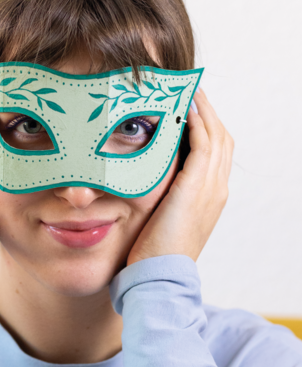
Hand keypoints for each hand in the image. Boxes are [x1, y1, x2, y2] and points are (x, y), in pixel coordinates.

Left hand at [126, 88, 233, 266]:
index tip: (190, 107)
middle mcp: (217, 189)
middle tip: (192, 90)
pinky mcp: (197, 188)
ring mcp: (211, 188)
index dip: (206, 126)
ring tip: (189, 90)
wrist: (159, 276)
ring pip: (216, 136)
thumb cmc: (152, 252)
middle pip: (222, 138)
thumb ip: (161, 193)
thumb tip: (143, 175)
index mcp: (211, 196)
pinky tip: (184, 109)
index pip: (216, 151)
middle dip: (208, 111)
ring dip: (203, 110)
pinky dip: (197, 123)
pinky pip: (204, 144)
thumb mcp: (161, 216)